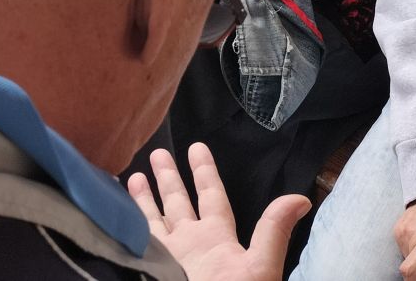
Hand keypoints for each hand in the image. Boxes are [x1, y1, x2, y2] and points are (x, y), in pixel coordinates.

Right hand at [128, 142, 309, 280]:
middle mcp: (190, 246)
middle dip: (170, 178)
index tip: (197, 147)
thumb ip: (273, 232)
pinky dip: (123, 221)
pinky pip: (134, 239)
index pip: (212, 197)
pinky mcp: (147, 268)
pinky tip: (113, 206)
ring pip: (154, 220)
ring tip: (134, 174)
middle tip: (159, 151)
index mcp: (218, 240)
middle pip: (179, 203)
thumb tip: (301, 199)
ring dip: (144, 198)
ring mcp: (168, 258)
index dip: (204, 172)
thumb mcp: (259, 268)